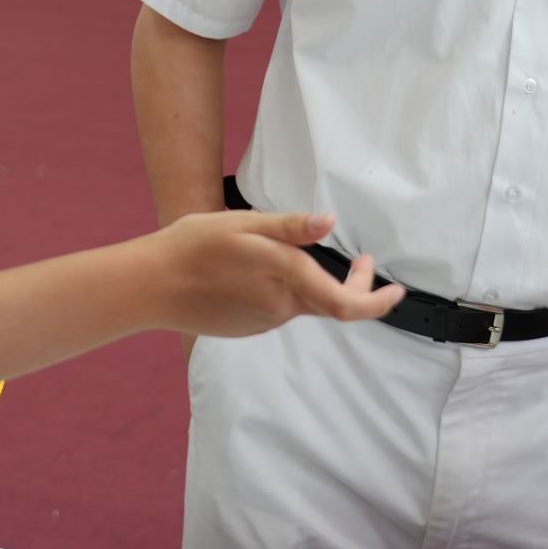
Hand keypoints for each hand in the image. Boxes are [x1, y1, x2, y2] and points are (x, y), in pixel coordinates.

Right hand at [153, 210, 403, 338]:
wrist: (151, 285)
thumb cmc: (195, 247)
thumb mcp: (244, 224)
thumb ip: (290, 227)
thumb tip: (329, 222)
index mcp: (285, 280)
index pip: (347, 305)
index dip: (377, 301)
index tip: (396, 290)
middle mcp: (280, 308)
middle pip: (330, 304)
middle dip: (352, 285)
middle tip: (359, 259)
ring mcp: (264, 321)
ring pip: (302, 303)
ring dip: (312, 283)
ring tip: (287, 250)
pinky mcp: (248, 326)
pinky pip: (278, 308)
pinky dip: (283, 290)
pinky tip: (255, 269)